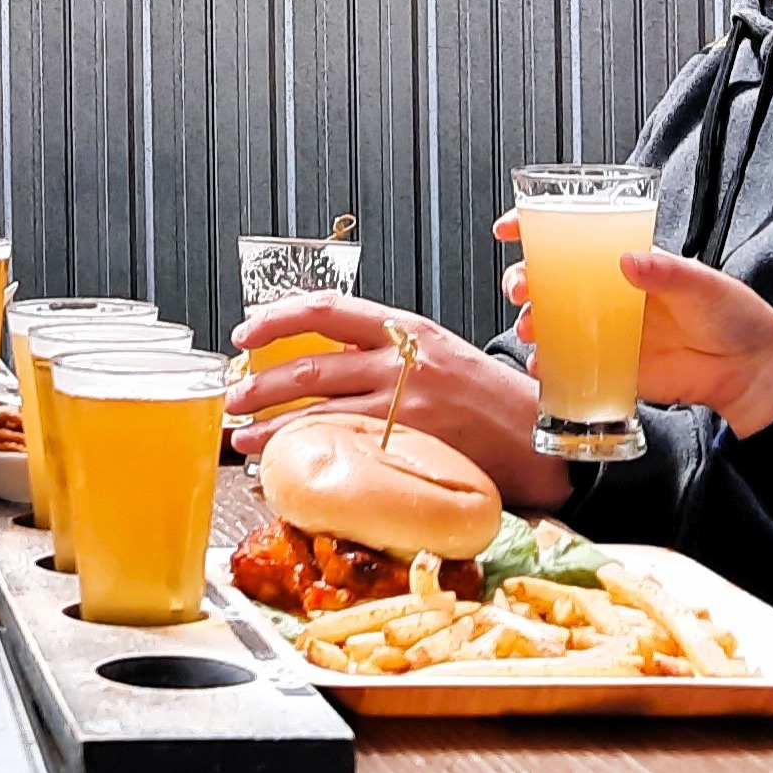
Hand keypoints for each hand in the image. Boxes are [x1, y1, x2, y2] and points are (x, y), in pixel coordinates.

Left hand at [227, 290, 572, 511]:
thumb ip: (387, 350)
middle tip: (232, 398)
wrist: (540, 433)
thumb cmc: (489, 395)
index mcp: (407, 328)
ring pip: (319, 413)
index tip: (245, 333)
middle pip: (311, 366)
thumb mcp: (439, 352)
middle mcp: (403, 361)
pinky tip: (288, 464)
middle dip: (260, 385)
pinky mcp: (410, 447)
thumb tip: (323, 359)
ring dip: (271, 427)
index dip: (277, 318)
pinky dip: (309, 456)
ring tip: (243, 438)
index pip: (327, 309)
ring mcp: (406, 407)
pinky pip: (345, 449)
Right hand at [506, 252, 772, 438]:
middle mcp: (614, 294)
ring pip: (554, 321)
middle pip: (553, 279)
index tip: (510, 228)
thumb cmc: (733, 316)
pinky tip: (543, 365)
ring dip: (531, 320)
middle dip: (524, 278)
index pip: (577, 236)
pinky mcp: (616, 367)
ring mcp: (611, 331)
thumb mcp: (702, 285)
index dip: (536, 228)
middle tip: (519, 286)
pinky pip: (572, 365)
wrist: (751, 372)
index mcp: (631, 264)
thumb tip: (627, 260)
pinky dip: (550, 366)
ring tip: (530, 327)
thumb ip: (665, 271)